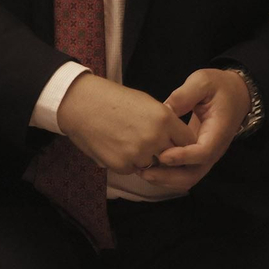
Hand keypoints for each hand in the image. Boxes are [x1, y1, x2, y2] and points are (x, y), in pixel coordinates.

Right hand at [53, 73, 194, 173]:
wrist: (80, 103)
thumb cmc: (111, 99)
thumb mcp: (146, 103)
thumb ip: (165, 121)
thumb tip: (176, 140)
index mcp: (164, 118)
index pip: (188, 142)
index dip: (181, 143)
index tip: (173, 143)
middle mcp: (154, 138)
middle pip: (172, 156)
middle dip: (164, 153)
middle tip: (148, 143)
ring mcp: (138, 153)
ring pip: (152, 165)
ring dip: (143, 158)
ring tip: (125, 140)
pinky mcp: (122, 165)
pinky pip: (132, 169)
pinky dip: (125, 162)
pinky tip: (113, 145)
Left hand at [137, 68, 249, 191]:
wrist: (236, 94)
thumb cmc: (219, 86)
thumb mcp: (203, 82)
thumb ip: (185, 94)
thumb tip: (165, 110)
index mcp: (218, 131)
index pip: (204, 152)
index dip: (183, 157)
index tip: (162, 156)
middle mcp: (214, 148)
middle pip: (195, 173)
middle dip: (170, 176)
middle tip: (144, 171)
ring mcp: (206, 154)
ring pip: (189, 177)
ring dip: (166, 179)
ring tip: (142, 172)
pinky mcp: (197, 155)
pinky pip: (184, 171)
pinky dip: (168, 175)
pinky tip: (148, 168)